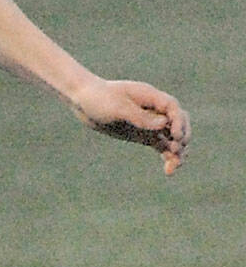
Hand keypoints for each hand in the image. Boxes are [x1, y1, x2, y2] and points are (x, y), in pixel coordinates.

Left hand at [71, 78, 190, 175]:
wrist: (83, 102)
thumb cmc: (98, 99)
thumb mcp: (116, 107)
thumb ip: (139, 116)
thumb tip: (164, 124)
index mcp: (149, 96)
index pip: (172, 107)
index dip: (179, 121)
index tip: (175, 136)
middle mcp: (154, 109)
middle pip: (178, 122)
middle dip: (182, 136)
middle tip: (176, 150)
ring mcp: (150, 123)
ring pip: (172, 137)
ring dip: (178, 151)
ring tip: (174, 166)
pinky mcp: (144, 135)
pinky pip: (162, 146)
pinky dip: (167, 156)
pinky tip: (169, 170)